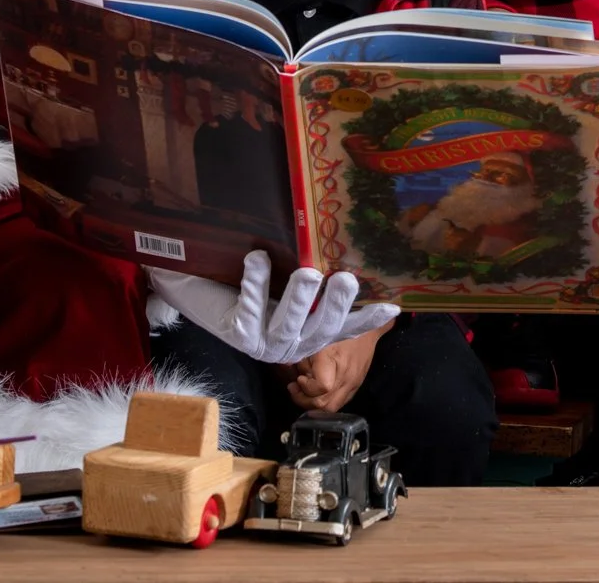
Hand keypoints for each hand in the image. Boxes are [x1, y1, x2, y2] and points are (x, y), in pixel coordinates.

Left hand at [147, 252, 399, 365]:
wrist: (206, 299)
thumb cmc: (257, 290)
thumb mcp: (290, 288)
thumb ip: (317, 283)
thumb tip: (353, 252)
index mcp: (308, 335)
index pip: (343, 329)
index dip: (366, 319)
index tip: (392, 306)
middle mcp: (290, 346)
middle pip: (318, 330)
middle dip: (333, 307)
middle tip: (346, 279)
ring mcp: (263, 345)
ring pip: (285, 327)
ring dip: (297, 301)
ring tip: (307, 273)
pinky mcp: (237, 335)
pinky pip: (248, 312)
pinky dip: (255, 285)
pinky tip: (257, 259)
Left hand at [282, 322, 387, 413]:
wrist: (367, 326)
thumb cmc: (340, 328)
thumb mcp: (317, 337)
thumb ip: (302, 353)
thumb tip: (287, 366)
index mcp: (336, 361)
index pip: (322, 387)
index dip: (307, 387)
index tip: (299, 378)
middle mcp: (347, 377)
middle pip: (325, 403)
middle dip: (305, 400)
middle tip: (295, 388)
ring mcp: (354, 384)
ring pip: (333, 407)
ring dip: (314, 404)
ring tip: (304, 392)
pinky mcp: (356, 386)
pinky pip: (340, 403)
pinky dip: (326, 401)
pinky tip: (318, 392)